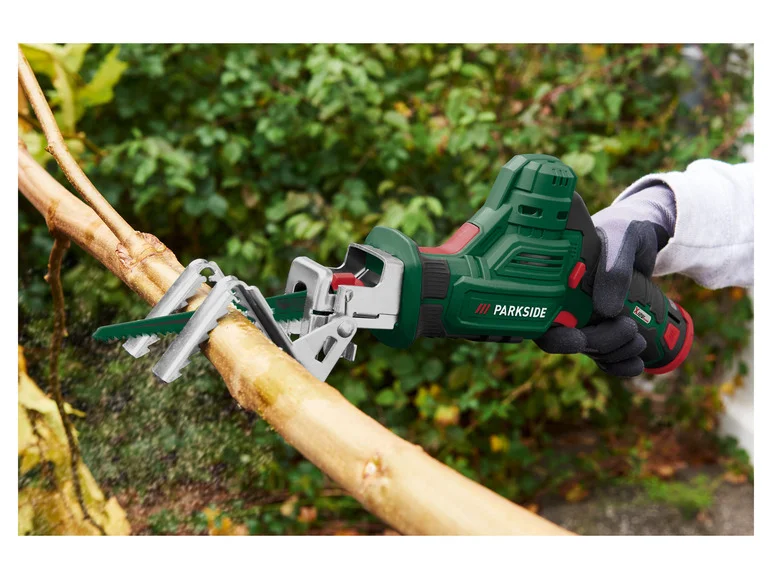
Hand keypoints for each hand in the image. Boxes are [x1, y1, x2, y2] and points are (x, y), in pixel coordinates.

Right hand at [535, 183, 676, 376]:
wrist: (643, 234)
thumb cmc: (625, 230)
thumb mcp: (623, 240)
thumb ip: (614, 268)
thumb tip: (606, 310)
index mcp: (557, 279)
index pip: (541, 317)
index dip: (556, 336)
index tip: (579, 339)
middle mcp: (565, 300)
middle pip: (567, 339)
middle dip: (599, 345)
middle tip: (629, 329)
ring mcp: (583, 315)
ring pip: (589, 350)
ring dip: (614, 354)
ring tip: (639, 340)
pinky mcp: (603, 325)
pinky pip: (604, 355)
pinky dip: (620, 364)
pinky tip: (637, 363)